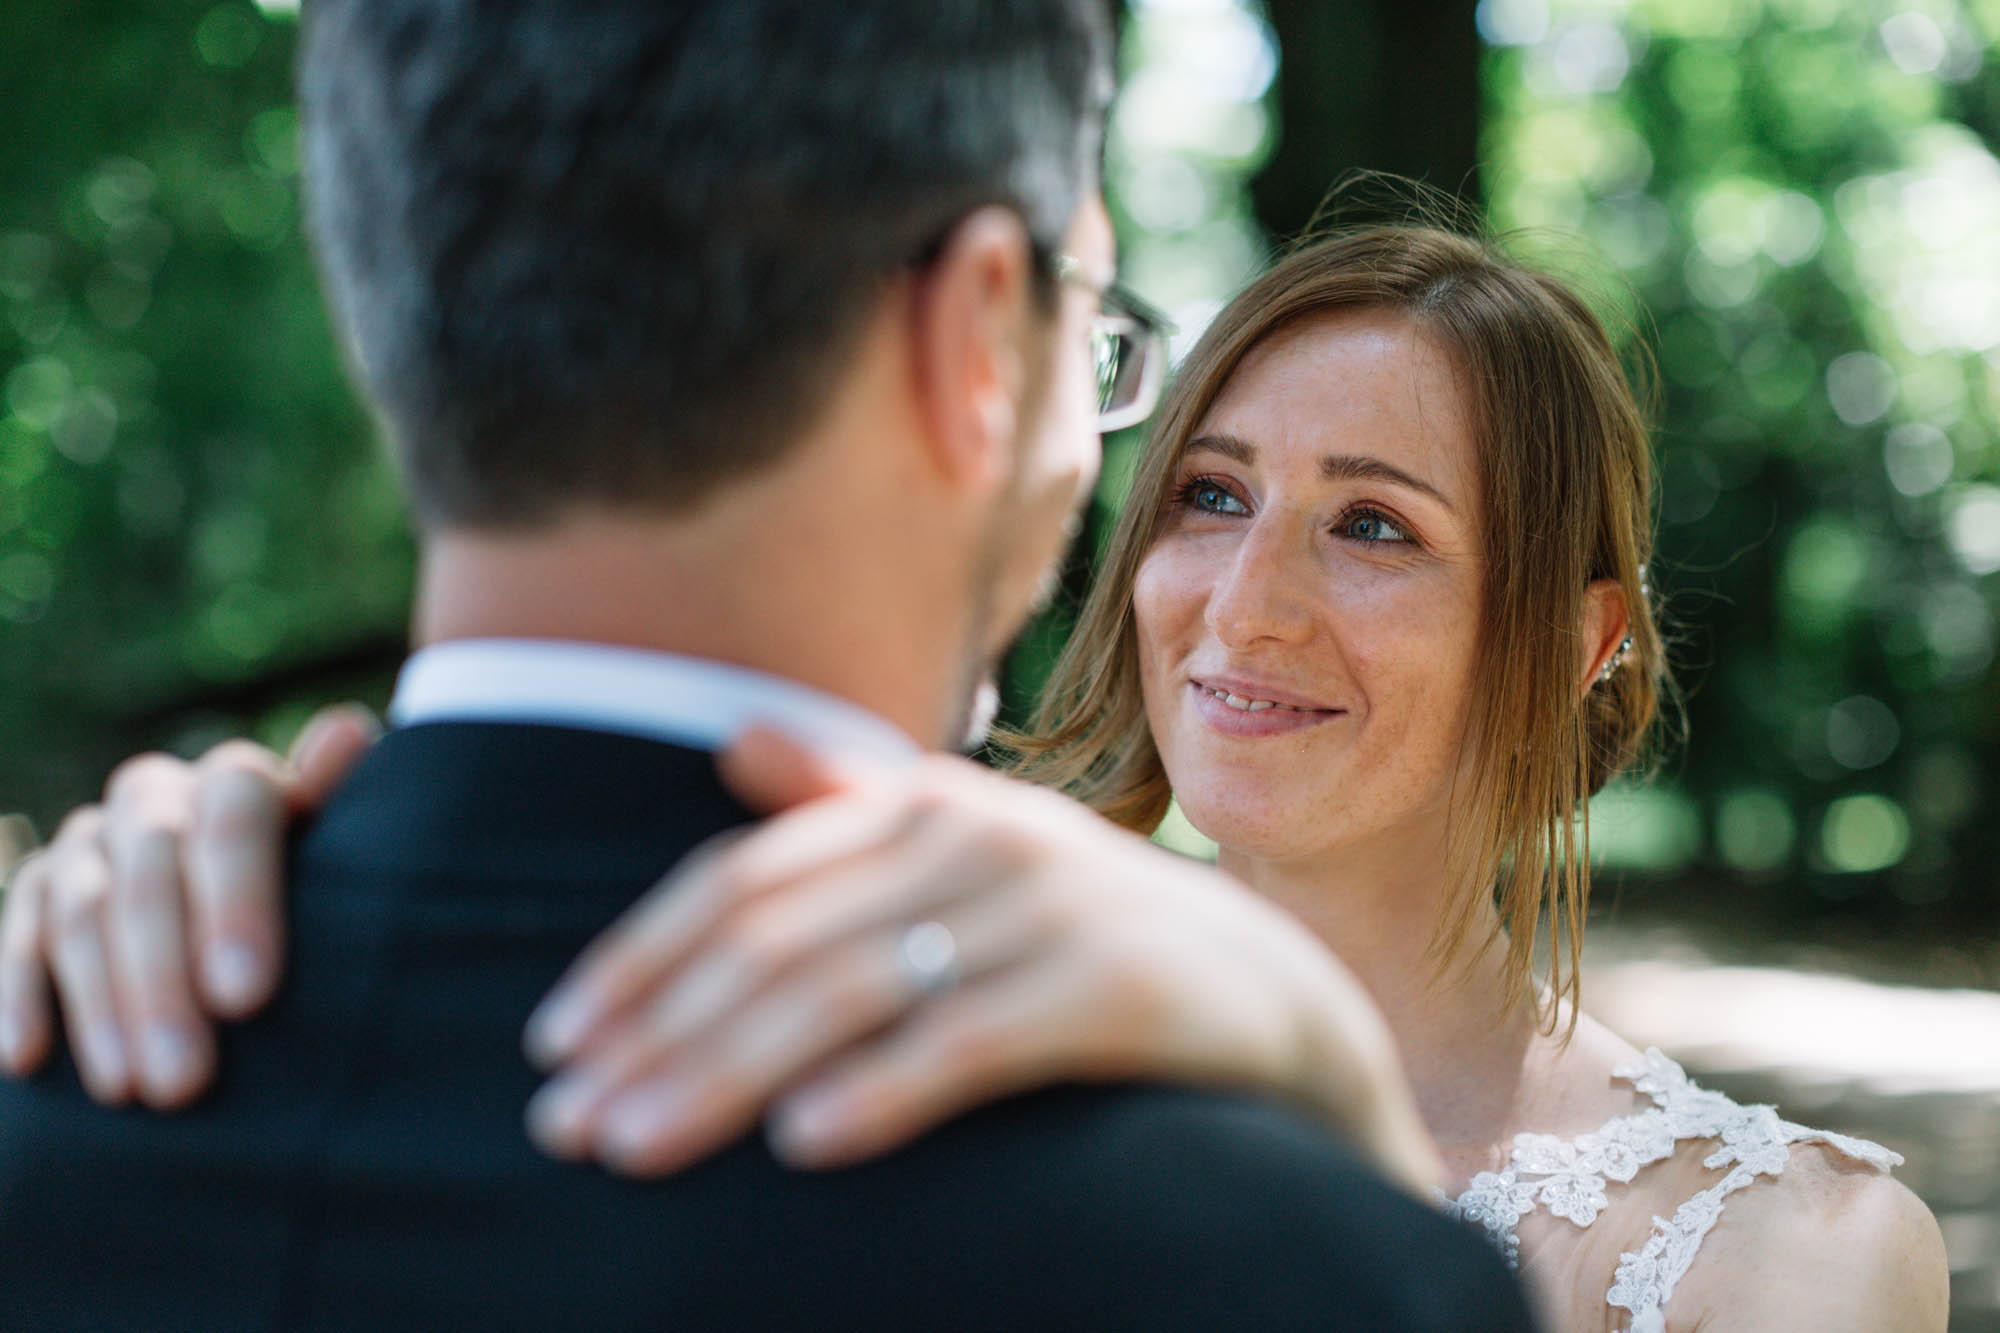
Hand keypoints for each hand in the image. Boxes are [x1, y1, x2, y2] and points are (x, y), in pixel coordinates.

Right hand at [0, 704, 378, 1105]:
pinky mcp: (40, 885)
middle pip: (151, 873)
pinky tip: (29, 1058)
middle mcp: (158, 796)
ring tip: (131, 1092)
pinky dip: (21, 996)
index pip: (233, 814)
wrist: (245, 915)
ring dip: (102, 1007)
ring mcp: (92, 839)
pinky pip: (21, 935)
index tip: (248, 997)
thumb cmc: (322, 893)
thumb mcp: (339, 857)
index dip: (237, 901)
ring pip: (84, 912)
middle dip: (164, 982)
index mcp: (240, 780)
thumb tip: (348, 732)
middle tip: (185, 1080)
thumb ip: (339, 808)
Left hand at [522, 728, 1442, 1193]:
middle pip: (777, 939)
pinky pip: (973, 1038)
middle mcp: (974, 833)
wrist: (1272, 996)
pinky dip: (883, 1088)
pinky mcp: (1115, 984)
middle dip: (657, 1036)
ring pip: (850, 989)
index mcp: (922, 804)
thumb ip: (852, 803)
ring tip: (638, 1149)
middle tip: (566, 1129)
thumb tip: (731, 740)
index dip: (640, 959)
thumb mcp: (970, 855)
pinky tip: (805, 1146)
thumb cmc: (1087, 937)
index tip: (556, 1045)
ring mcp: (1047, 903)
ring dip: (727, 1073)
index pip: (744, 878)